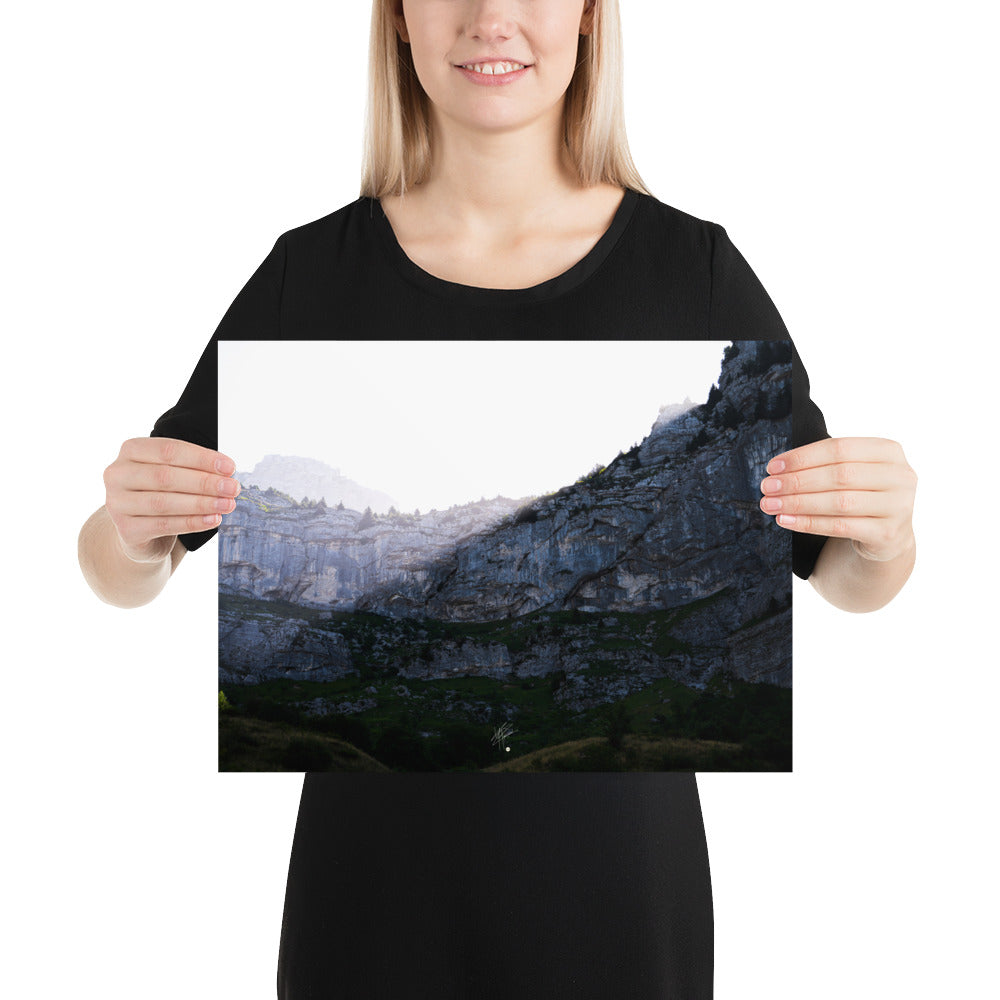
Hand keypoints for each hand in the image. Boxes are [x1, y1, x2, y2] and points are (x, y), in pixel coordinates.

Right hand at [103, 437, 239, 562]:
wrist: (140, 530)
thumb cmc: (162, 492)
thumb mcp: (174, 473)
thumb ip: (194, 468)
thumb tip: (227, 472)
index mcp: (131, 451)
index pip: (169, 450)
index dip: (201, 458)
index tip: (230, 467)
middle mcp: (117, 474)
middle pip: (165, 476)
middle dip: (204, 482)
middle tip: (233, 488)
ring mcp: (117, 503)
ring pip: (164, 502)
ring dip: (201, 503)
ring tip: (228, 504)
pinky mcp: (126, 529)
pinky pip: (164, 525)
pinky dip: (192, 522)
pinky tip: (213, 520)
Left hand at [759, 437, 916, 562]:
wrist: (887, 535)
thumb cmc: (861, 495)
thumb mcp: (853, 472)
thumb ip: (825, 464)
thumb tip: (777, 470)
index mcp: (889, 451)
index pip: (840, 448)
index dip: (803, 457)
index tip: (772, 467)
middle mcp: (900, 476)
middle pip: (839, 475)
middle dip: (797, 481)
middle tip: (767, 487)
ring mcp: (899, 506)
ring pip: (839, 502)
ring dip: (798, 503)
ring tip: (771, 504)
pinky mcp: (888, 534)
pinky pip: (840, 527)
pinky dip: (808, 523)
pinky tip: (785, 521)